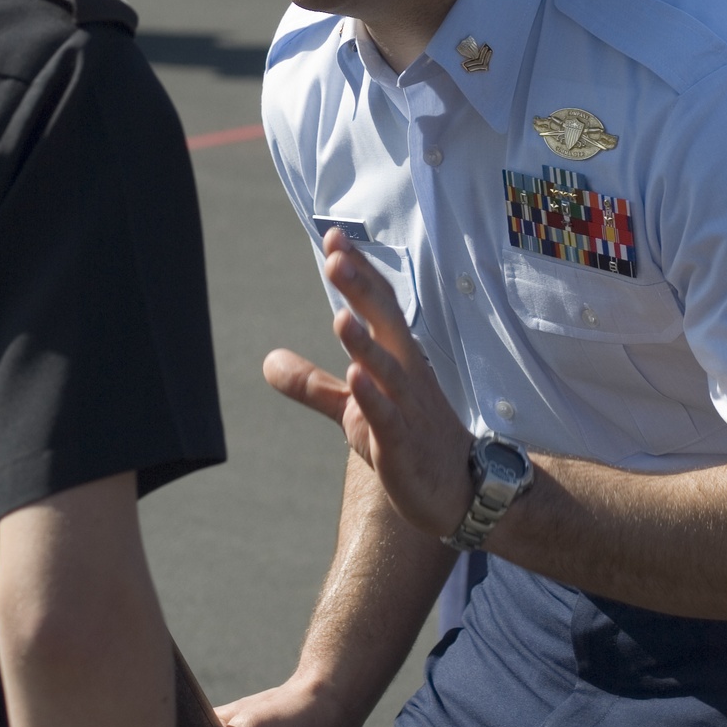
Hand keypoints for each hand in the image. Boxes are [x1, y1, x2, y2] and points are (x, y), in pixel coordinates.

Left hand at [263, 230, 472, 538]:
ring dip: (365, 342)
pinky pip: (389, 417)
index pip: (379, 303)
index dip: (359, 271)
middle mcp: (407, 372)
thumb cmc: (409, 437)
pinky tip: (357, 378)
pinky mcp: (403, 443)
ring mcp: (407, 406)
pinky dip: (373, 397)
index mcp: (397, 355)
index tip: (335, 237)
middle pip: (386, 322)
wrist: (458, 488)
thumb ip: (312, 383)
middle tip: (337, 257)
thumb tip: (267, 360)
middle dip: (362, 289)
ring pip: (387, 368)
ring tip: (340, 316)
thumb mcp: (352, 409)